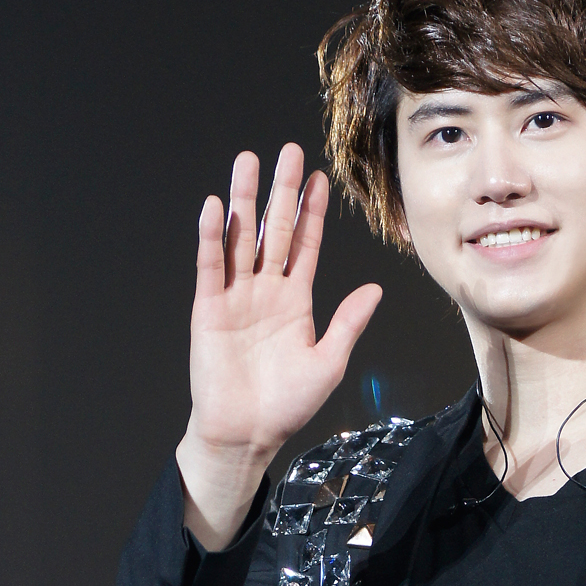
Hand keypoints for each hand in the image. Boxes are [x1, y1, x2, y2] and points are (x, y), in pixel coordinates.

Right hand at [176, 144, 381, 549]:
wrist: (247, 433)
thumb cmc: (288, 404)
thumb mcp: (329, 361)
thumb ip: (348, 322)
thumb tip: (375, 289)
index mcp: (295, 300)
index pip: (305, 245)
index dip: (311, 212)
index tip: (320, 178)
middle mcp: (265, 291)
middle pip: (274, 230)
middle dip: (282, 192)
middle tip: (288, 152)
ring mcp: (236, 297)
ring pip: (241, 239)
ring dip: (244, 201)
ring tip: (248, 163)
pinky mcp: (209, 310)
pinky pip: (211, 267)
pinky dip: (212, 238)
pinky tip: (216, 208)